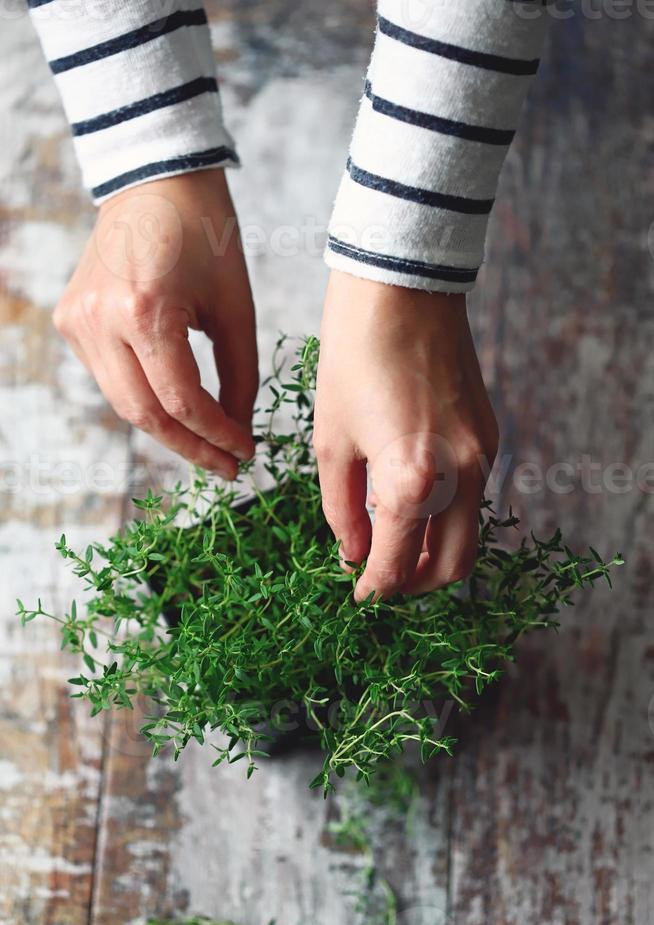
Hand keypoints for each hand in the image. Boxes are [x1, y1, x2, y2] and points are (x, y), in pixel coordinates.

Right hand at [53, 169, 257, 478]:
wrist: (156, 181)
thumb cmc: (206, 236)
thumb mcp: (236, 308)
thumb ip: (240, 376)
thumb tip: (238, 430)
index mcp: (144, 310)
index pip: (181, 400)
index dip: (216, 436)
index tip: (245, 453)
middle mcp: (100, 320)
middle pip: (145, 413)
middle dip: (190, 446)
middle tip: (226, 466)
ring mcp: (77, 320)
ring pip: (123, 401)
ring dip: (167, 428)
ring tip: (206, 442)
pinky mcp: (70, 319)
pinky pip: (109, 377)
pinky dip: (144, 397)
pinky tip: (175, 407)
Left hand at [314, 271, 498, 600]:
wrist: (401, 289)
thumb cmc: (354, 357)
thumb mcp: (332, 440)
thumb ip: (342, 510)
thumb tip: (353, 555)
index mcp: (411, 481)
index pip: (398, 566)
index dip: (373, 589)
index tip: (356, 594)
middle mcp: (460, 476)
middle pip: (452, 567)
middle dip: (414, 585)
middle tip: (380, 580)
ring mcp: (483, 456)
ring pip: (469, 535)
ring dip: (434, 554)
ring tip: (392, 544)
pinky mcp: (490, 435)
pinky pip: (475, 498)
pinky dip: (447, 518)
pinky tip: (412, 503)